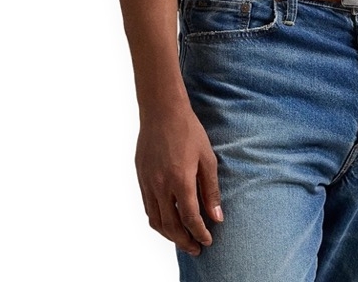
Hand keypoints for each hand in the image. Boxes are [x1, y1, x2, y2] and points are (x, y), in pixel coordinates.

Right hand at [135, 102, 222, 256]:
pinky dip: (158, 221)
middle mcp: (161, 185)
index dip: (199, 233)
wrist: (162, 110)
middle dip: (184, 241)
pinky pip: (147, 207)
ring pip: (156, 221)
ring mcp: (147, 182)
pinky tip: (168, 221)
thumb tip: (217, 216)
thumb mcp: (207, 158)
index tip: (208, 240)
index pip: (189, 218)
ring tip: (182, 239)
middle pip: (171, 226)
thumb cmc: (188, 130)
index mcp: (180, 180)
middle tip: (196, 248)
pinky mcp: (140, 177)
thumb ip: (211, 189)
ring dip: (169, 235)